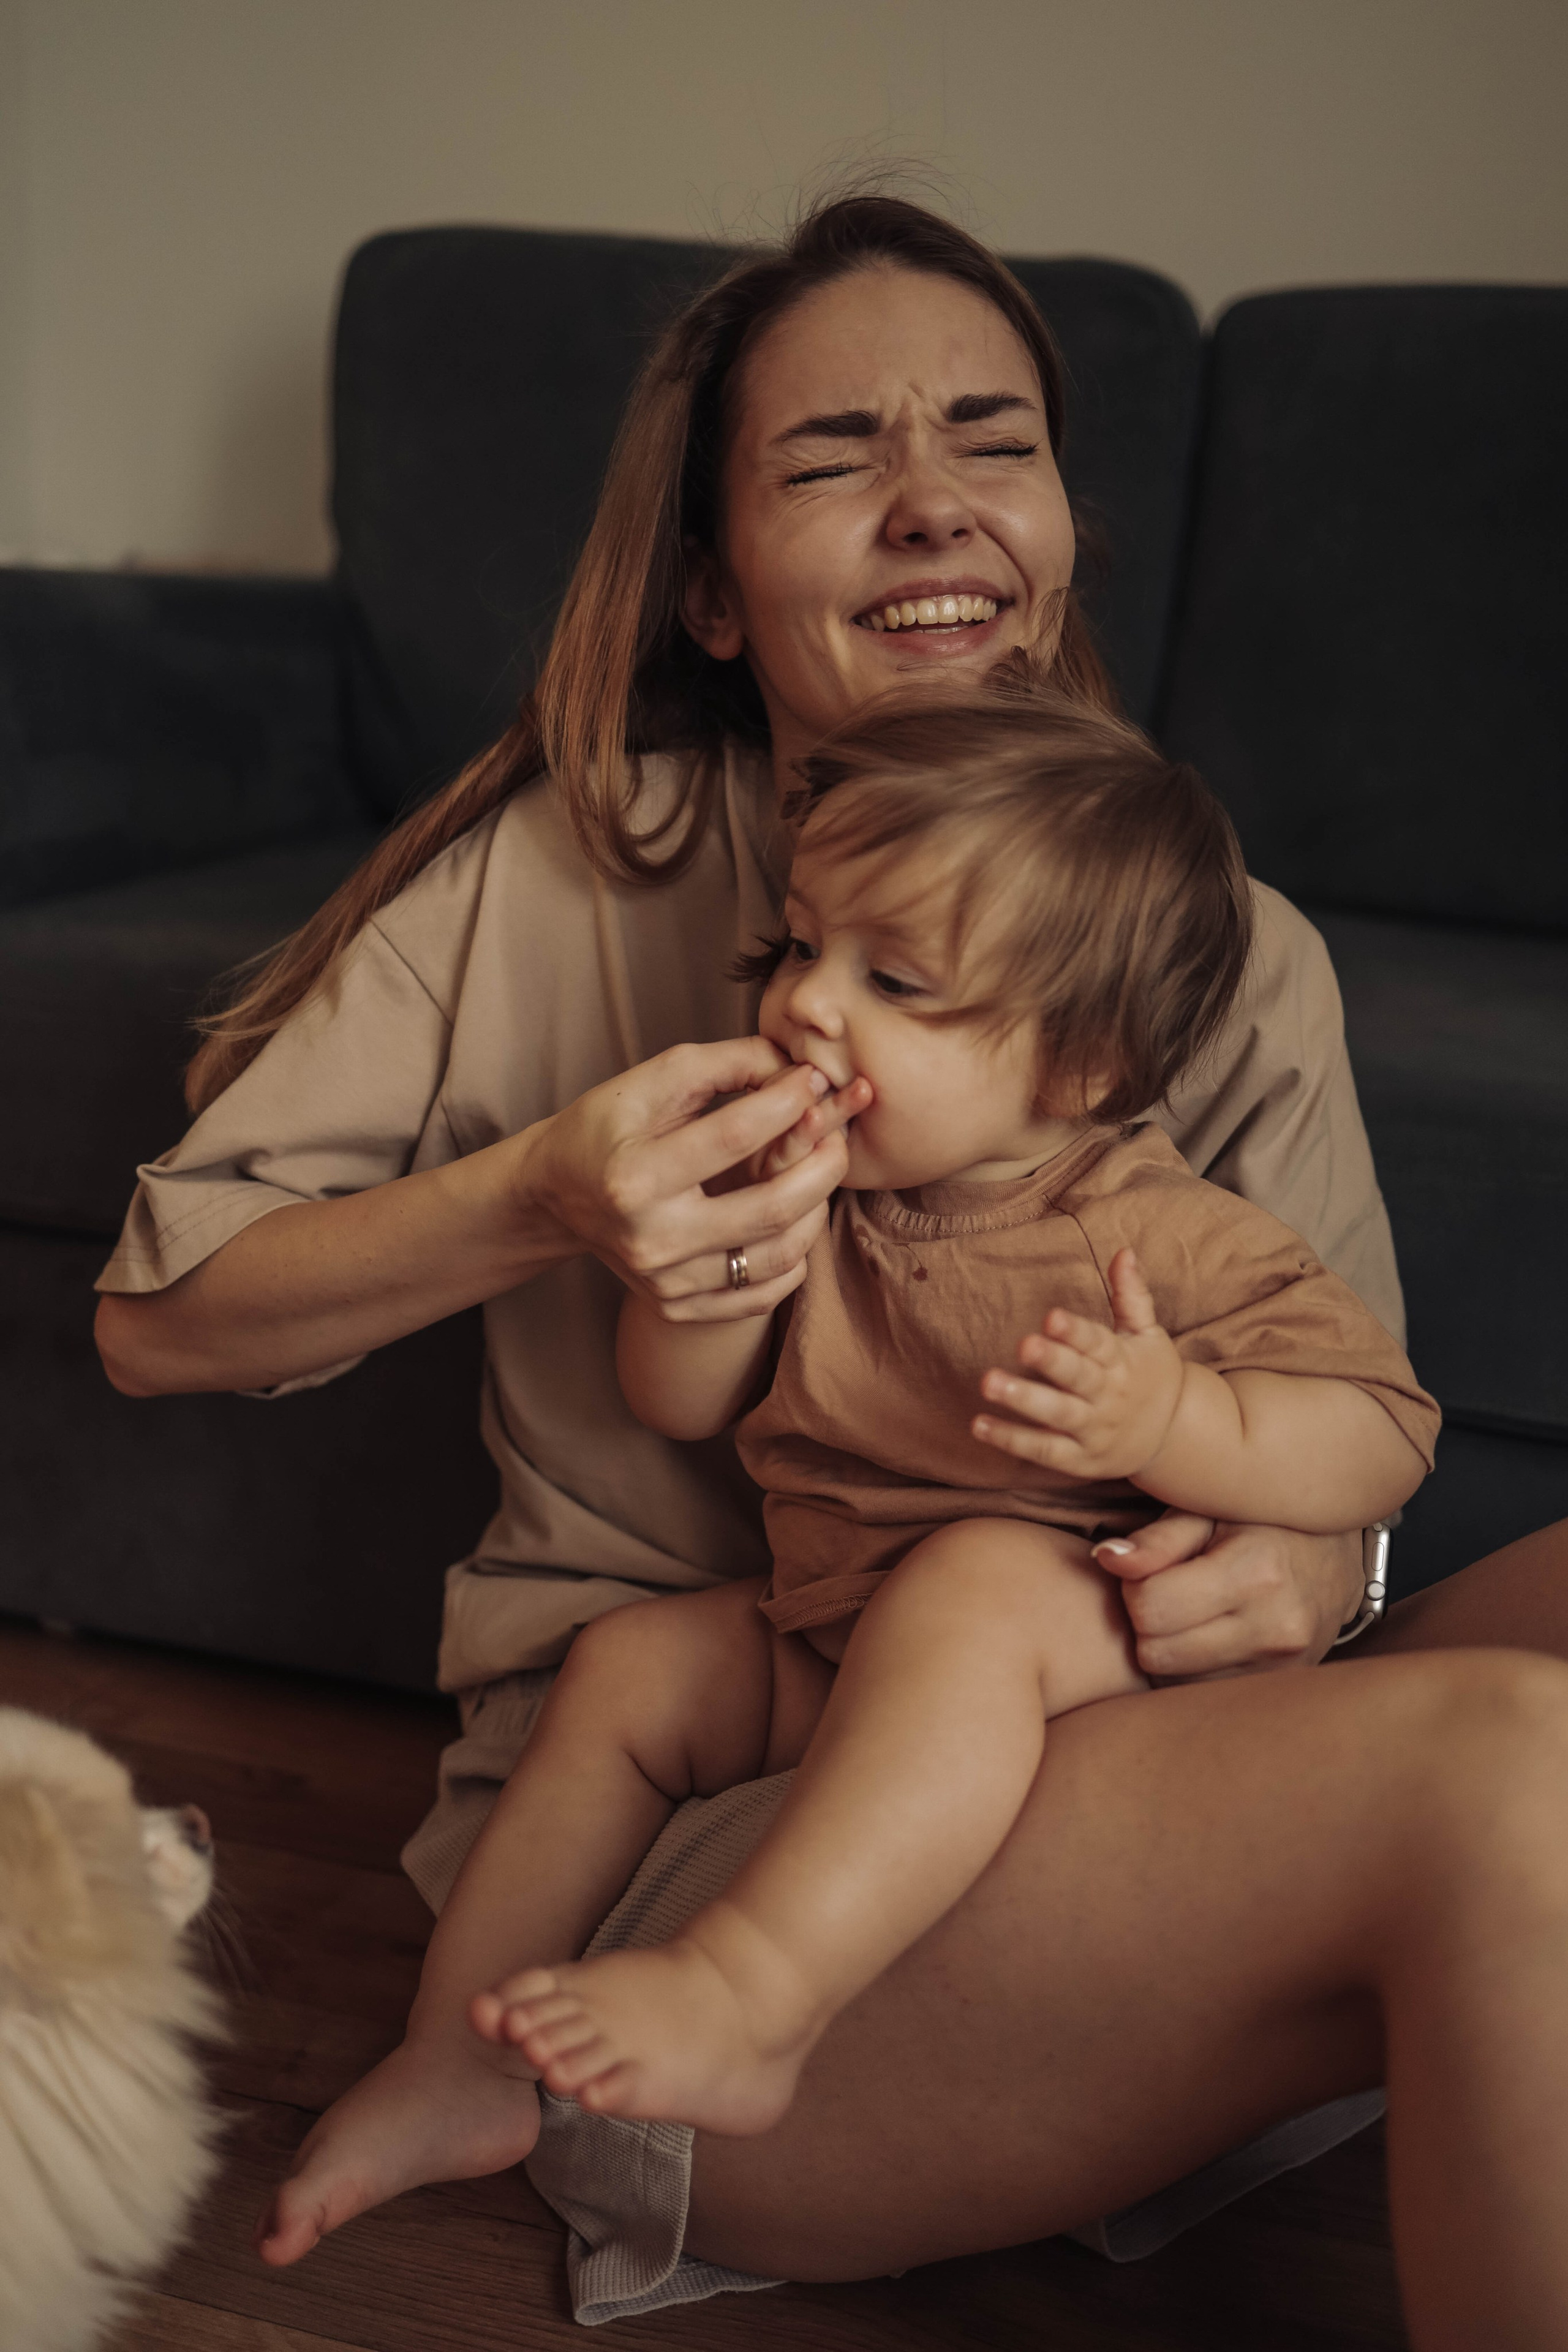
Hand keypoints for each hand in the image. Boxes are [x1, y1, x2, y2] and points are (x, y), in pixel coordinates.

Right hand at [527, 1038, 861, 1321]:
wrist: (557, 1193)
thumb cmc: (605, 1128)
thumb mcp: (650, 1081)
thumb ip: (725, 1064)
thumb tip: (798, 1067)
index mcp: (635, 1176)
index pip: (734, 1136)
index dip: (787, 1101)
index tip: (815, 1079)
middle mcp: (650, 1238)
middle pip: (770, 1208)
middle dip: (823, 1166)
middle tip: (839, 1135)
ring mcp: (665, 1282)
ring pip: (776, 1256)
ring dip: (816, 1211)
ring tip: (820, 1176)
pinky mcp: (678, 1307)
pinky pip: (761, 1296)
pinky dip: (794, 1260)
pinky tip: (795, 1223)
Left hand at [971, 1249, 1183, 1482]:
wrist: (1175, 1436)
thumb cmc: (1151, 1374)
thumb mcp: (1148, 1333)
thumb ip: (1131, 1295)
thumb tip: (1124, 1251)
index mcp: (1122, 1360)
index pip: (1097, 1343)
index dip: (1075, 1331)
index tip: (1052, 1317)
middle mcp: (1108, 1396)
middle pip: (1078, 1378)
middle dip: (1052, 1362)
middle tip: (1023, 1344)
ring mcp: (1094, 1430)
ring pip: (1058, 1415)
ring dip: (1023, 1400)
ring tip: (988, 1382)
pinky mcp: (1080, 1459)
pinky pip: (1045, 1451)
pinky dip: (1013, 1440)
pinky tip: (980, 1425)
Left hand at [1092, 1514, 1365, 1679]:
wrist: (1336, 1559)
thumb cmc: (1261, 1523)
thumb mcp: (1210, 1511)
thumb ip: (1157, 1538)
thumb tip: (1106, 1560)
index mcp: (1257, 1573)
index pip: (1150, 1608)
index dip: (1134, 1587)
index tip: (1151, 1569)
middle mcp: (1275, 1628)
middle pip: (1155, 1653)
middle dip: (1147, 1622)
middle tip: (1167, 1591)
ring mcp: (1282, 1668)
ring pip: (1173, 1680)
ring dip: (1168, 1649)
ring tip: (1190, 1611)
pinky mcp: (1278, 1689)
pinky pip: (1200, 1692)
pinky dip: (1191, 1668)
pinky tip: (1208, 1635)